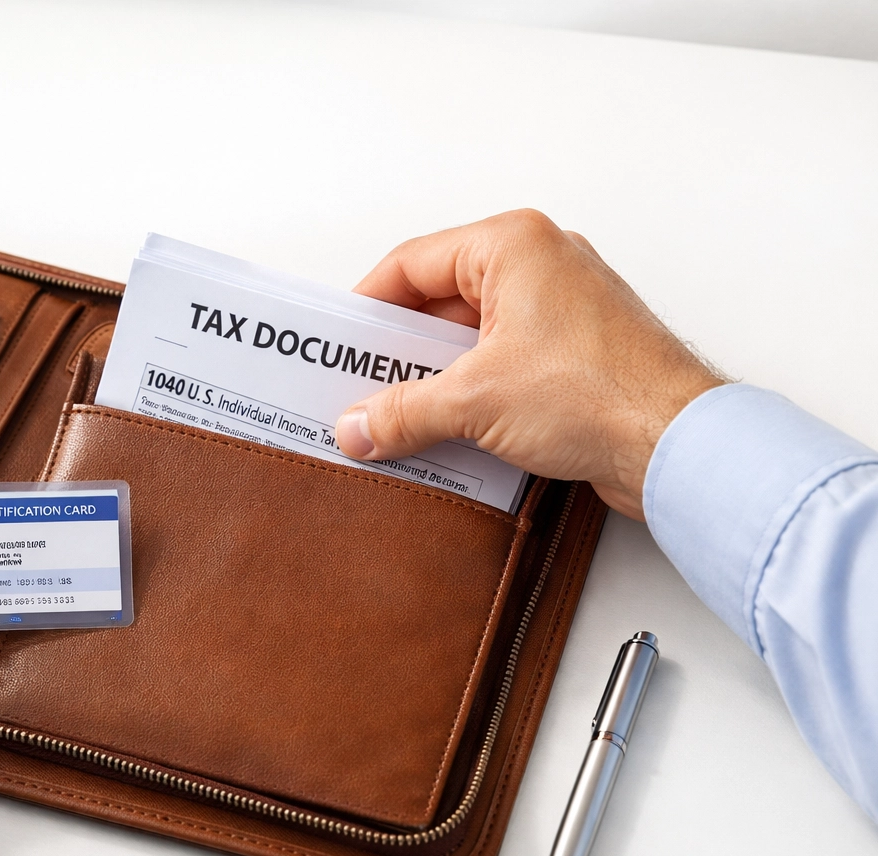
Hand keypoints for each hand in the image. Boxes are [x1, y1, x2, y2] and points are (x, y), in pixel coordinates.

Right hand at [334, 210, 725, 518]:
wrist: (681, 446)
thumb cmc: (603, 393)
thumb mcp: (474, 400)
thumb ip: (402, 411)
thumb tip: (358, 425)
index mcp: (513, 246)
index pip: (411, 263)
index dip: (367, 307)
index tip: (338, 345)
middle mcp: (539, 266)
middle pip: (438, 301)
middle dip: (397, 351)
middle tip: (357, 387)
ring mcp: (558, 311)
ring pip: (468, 337)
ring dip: (431, 379)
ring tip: (393, 417)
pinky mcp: (572, 355)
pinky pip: (499, 365)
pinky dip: (467, 395)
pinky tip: (441, 431)